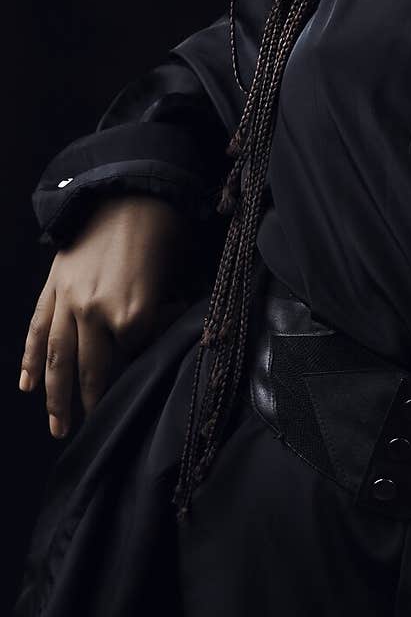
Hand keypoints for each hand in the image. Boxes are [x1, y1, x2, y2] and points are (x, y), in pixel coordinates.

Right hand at [18, 195, 192, 438]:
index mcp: (131, 314)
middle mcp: (95, 314)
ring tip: (57, 427)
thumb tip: (162, 331)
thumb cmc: (162, 228)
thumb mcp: (175, 274)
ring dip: (56, 397)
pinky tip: (28, 385)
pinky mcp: (53, 286)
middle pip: (92, 370)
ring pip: (58, 359)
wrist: (127, 186)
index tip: (148, 371)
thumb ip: (165, 312)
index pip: (134, 357)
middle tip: (92, 430)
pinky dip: (31, 358)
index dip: (142, 364)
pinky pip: (38, 329)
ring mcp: (69, 301)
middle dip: (93, 401)